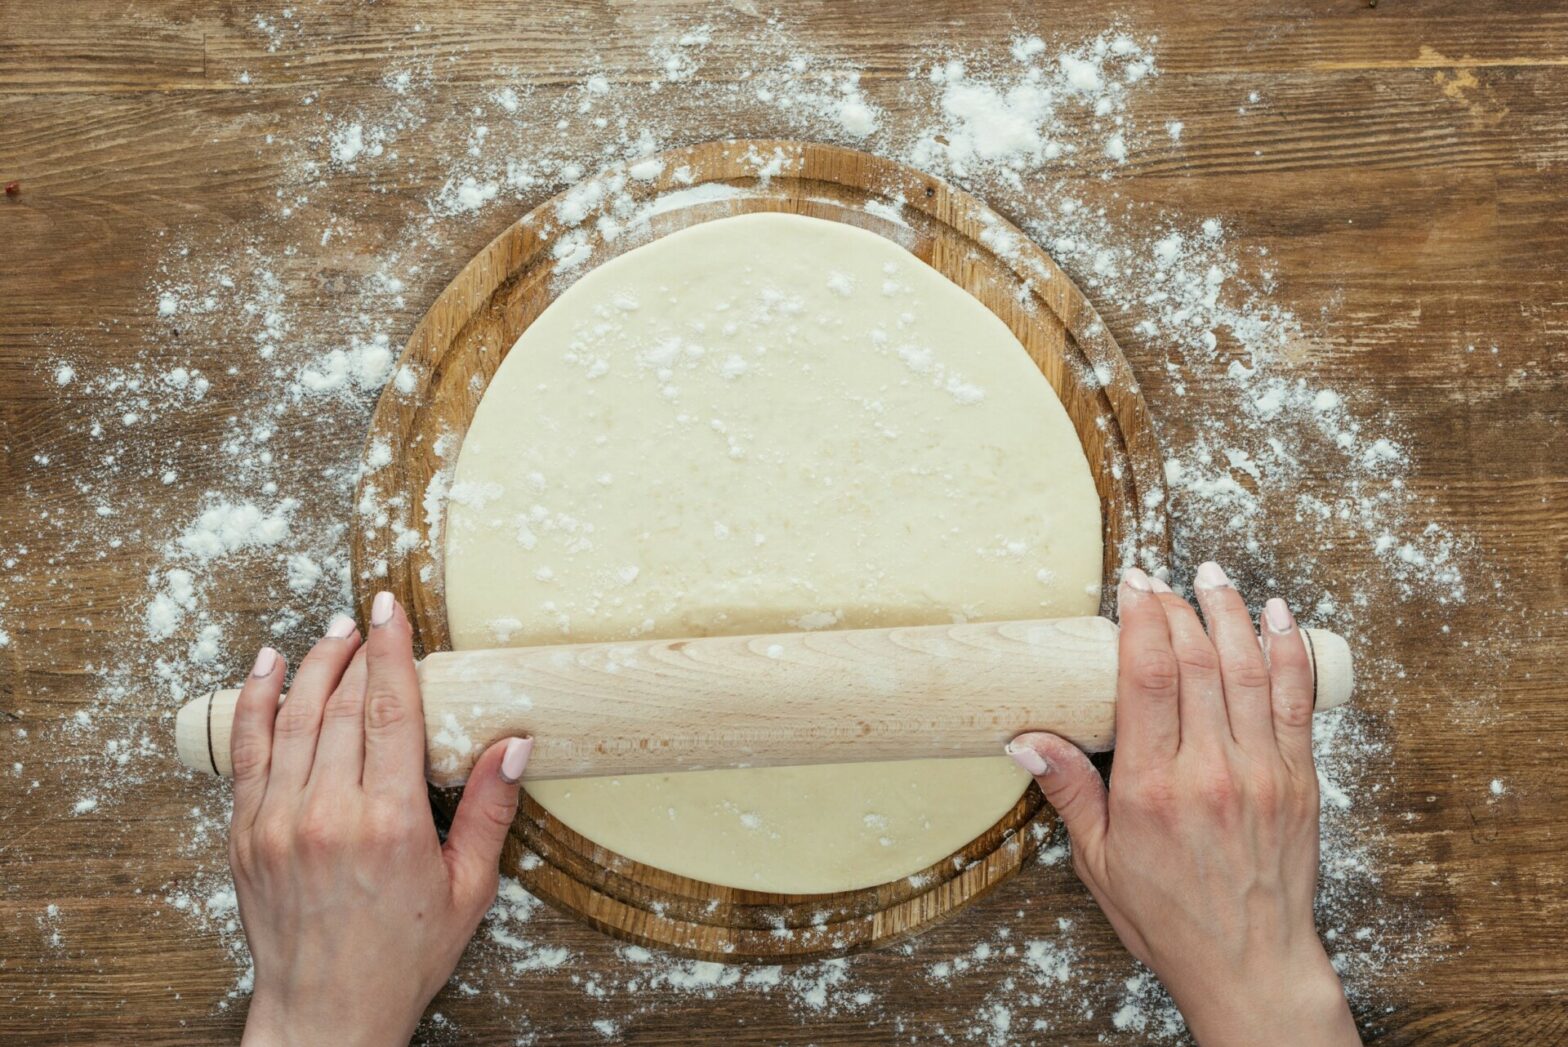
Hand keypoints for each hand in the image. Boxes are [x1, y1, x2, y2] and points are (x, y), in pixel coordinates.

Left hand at [228, 592, 532, 1046]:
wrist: (327, 1012)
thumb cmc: (402, 956)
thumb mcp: (468, 889)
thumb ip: (489, 811)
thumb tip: (515, 747)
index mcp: (389, 822)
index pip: (391, 710)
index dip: (392, 651)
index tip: (391, 609)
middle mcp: (328, 813)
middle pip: (342, 704)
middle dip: (357, 650)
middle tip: (369, 615)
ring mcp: (279, 822)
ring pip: (294, 718)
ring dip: (314, 666)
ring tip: (333, 633)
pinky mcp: (247, 834)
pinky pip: (248, 751)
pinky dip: (256, 702)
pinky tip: (268, 668)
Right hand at [1008, 563, 1359, 1045]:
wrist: (1252, 967)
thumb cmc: (1171, 919)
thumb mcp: (1100, 862)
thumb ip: (1069, 793)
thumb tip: (1025, 741)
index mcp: (1153, 788)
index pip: (1146, 677)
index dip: (1140, 619)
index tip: (1131, 584)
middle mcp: (1211, 772)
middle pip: (1197, 661)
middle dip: (1177, 606)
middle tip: (1161, 577)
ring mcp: (1263, 772)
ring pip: (1249, 669)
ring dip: (1231, 613)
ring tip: (1214, 576)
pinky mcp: (1300, 781)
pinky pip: (1297, 701)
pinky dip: (1287, 651)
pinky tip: (1278, 616)